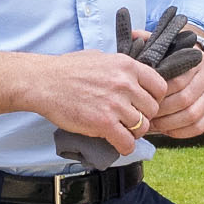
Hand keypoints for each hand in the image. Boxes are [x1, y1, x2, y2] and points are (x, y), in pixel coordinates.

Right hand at [15, 50, 170, 157]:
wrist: (43, 82)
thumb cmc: (68, 69)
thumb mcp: (100, 57)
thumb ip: (121, 67)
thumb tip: (135, 77)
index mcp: (127, 66)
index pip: (159, 86)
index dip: (153, 98)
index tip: (142, 104)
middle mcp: (125, 83)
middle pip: (152, 109)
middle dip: (142, 116)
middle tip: (128, 119)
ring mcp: (115, 104)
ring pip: (142, 127)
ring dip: (132, 132)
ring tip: (120, 130)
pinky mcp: (103, 123)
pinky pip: (127, 142)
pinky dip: (124, 146)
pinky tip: (116, 142)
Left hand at [134, 31, 203, 142]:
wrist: (200, 60)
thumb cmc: (175, 57)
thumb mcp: (165, 46)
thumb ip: (150, 41)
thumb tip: (134, 35)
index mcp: (196, 59)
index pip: (176, 81)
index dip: (158, 94)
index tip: (143, 100)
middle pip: (184, 100)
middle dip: (162, 111)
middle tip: (146, 115)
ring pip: (192, 115)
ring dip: (170, 124)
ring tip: (154, 124)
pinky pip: (200, 126)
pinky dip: (182, 132)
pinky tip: (167, 130)